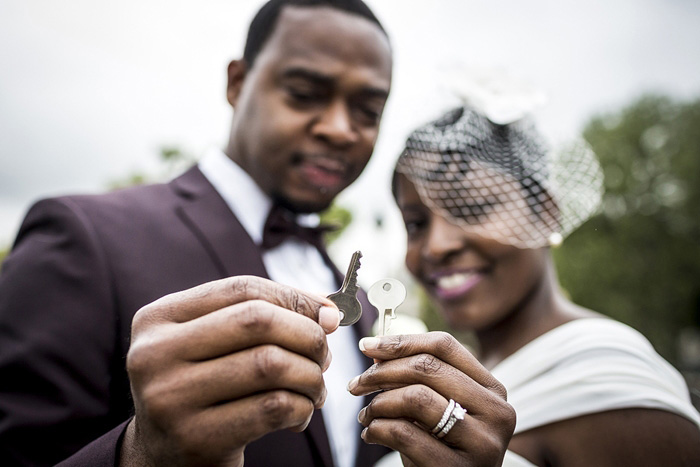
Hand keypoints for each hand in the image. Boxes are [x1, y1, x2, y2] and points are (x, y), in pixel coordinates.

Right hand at [120, 276, 339, 465]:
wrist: (165, 458)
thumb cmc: (202, 390)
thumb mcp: (214, 345)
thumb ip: (262, 318)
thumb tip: (327, 313)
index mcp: (158, 318)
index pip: (241, 289)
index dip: (294, 298)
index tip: (328, 315)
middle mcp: (154, 353)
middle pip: (257, 321)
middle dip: (307, 335)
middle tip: (324, 356)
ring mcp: (170, 397)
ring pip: (270, 364)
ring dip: (310, 376)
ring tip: (314, 389)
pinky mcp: (195, 438)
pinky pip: (273, 407)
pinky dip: (301, 407)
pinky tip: (299, 415)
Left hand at [347, 332, 514, 466]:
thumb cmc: (443, 450)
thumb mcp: (437, 409)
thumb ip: (416, 378)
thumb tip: (375, 347)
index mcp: (492, 389)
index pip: (445, 346)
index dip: (402, 342)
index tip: (367, 346)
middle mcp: (496, 412)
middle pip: (427, 368)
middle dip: (381, 372)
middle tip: (357, 384)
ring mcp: (482, 442)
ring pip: (416, 397)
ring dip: (379, 403)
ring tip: (366, 415)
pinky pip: (405, 433)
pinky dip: (378, 429)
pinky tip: (371, 434)